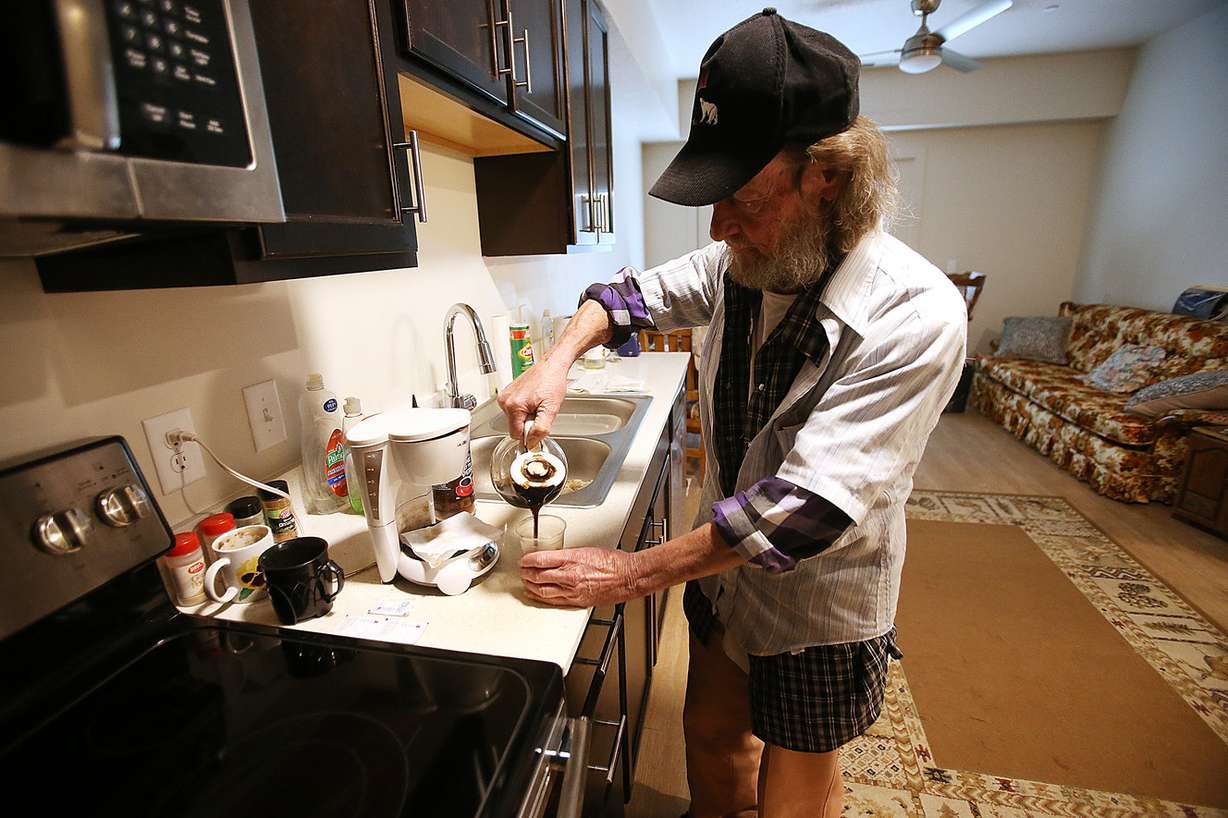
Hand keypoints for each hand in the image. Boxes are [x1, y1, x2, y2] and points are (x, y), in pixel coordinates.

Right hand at [497, 358, 568, 445]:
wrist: (551, 366)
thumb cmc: (552, 381)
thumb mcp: (551, 409)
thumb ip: (541, 428)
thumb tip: (532, 442)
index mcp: (513, 406)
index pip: (516, 435)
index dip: (529, 434)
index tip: (539, 426)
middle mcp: (505, 401)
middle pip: (514, 427)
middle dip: (528, 423)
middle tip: (540, 410)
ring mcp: (505, 396)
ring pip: (514, 419)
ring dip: (526, 416)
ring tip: (537, 403)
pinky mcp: (507, 393)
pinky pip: (514, 410)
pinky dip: (524, 409)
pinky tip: (533, 400)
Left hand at [519, 547, 641, 607]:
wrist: (628, 576)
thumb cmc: (613, 562)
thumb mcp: (587, 550)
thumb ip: (568, 556)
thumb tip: (554, 558)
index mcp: (572, 559)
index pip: (541, 560)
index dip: (528, 561)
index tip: (524, 560)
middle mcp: (570, 576)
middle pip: (538, 576)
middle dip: (526, 574)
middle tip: (522, 571)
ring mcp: (573, 590)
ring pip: (543, 590)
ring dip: (531, 586)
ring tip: (526, 582)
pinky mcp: (577, 601)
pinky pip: (554, 601)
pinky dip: (542, 598)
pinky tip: (536, 595)